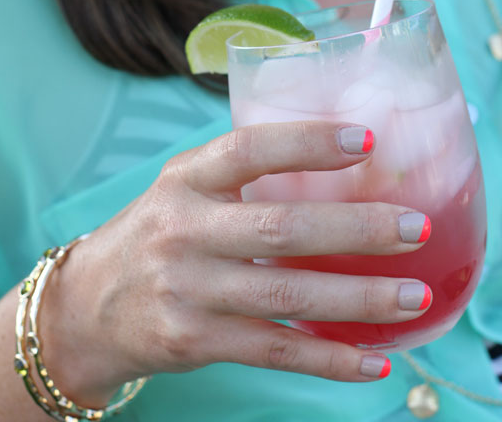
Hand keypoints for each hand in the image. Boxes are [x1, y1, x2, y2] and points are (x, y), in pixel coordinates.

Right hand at [42, 122, 430, 403]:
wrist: (85, 307)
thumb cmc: (155, 233)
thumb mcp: (184, 188)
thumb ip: (242, 173)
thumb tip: (340, 157)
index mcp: (186, 178)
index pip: (249, 150)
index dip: (308, 143)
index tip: (367, 140)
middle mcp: (184, 230)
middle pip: (282, 229)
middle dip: (357, 229)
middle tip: (417, 226)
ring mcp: (187, 290)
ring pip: (287, 296)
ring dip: (359, 300)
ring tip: (416, 295)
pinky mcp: (193, 341)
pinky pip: (274, 350)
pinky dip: (328, 358)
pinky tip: (374, 360)